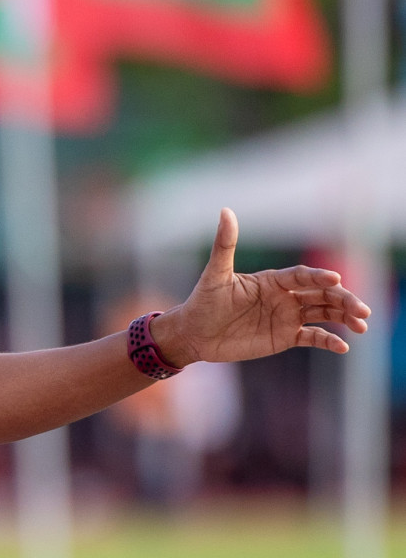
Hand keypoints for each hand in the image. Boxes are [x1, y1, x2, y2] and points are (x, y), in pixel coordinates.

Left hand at [153, 208, 370, 365]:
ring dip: (344, 317)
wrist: (194, 334)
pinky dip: (329, 340)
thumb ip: (224, 245)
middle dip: (343, 300)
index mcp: (272, 280)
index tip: (335, 279)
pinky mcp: (285, 337)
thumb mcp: (215, 274)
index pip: (302, 276)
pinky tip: (342, 346)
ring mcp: (287, 316)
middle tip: (362, 310)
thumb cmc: (202, 302)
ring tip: (362, 326)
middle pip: (322, 294)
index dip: (319, 277)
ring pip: (324, 313)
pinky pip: (313, 337)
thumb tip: (226, 211)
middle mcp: (284, 296)